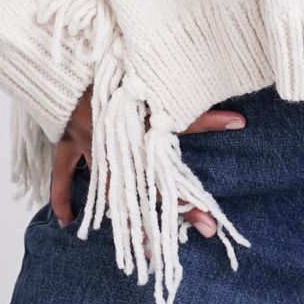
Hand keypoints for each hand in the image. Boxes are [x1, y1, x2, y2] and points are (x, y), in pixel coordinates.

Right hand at [50, 84, 247, 239]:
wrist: (73, 57)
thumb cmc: (122, 66)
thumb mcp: (161, 87)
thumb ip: (199, 113)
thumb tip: (241, 123)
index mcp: (139, 134)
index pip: (167, 177)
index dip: (188, 199)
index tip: (209, 221)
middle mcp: (116, 147)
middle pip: (144, 189)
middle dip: (168, 213)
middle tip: (194, 233)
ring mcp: (89, 145)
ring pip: (109, 191)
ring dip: (125, 218)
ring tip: (144, 245)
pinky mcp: (65, 139)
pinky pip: (62, 172)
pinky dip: (62, 196)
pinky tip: (66, 221)